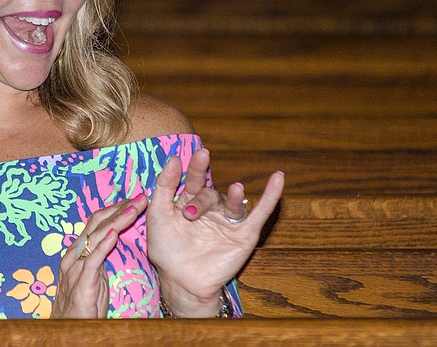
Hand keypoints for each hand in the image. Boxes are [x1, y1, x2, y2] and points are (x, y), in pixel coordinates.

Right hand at [51, 193, 148, 317]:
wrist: (68, 329)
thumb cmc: (83, 304)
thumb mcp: (95, 275)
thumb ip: (100, 257)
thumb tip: (112, 238)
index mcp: (76, 251)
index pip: (96, 222)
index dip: (116, 209)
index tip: (135, 200)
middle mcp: (73, 255)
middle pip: (96, 223)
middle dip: (120, 209)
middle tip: (140, 198)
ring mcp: (75, 268)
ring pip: (96, 237)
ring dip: (116, 221)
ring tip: (133, 209)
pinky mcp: (81, 283)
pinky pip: (92, 260)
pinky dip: (103, 245)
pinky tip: (114, 234)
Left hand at [147, 148, 283, 316]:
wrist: (180, 282)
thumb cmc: (166, 249)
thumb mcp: (158, 214)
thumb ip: (164, 186)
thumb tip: (175, 158)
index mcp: (190, 202)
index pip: (194, 179)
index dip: (197, 167)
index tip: (200, 153)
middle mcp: (211, 209)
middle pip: (211, 194)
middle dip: (201, 201)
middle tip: (190, 216)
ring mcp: (228, 221)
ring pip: (233, 203)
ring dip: (236, 196)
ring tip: (237, 189)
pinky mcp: (244, 234)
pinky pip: (261, 213)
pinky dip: (271, 196)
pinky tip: (278, 179)